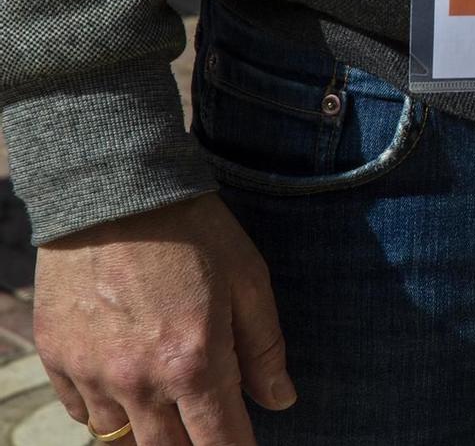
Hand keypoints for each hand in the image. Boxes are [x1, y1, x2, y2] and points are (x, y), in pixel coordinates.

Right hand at [35, 194, 294, 444]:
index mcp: (193, 362)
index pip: (218, 440)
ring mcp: (90, 372)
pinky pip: (80, 411)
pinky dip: (104, 409)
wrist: (115, 190)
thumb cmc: (193, 230)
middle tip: (206, 429)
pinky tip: (125, 387)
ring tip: (166, 405)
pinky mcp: (57, 356)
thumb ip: (263, 347)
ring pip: (119, 436)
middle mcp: (137, 380)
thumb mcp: (248, 280)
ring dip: (146, 429)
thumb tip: (280, 400)